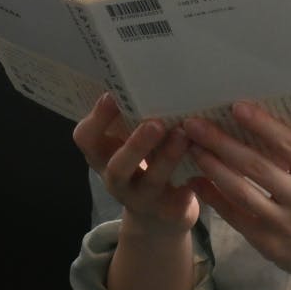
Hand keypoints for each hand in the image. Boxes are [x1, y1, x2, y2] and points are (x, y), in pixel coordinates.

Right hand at [73, 93, 198, 235]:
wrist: (159, 217)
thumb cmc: (144, 164)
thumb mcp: (130, 144)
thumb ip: (133, 119)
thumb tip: (150, 72)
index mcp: (103, 156)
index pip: (86, 138)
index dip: (97, 118)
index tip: (112, 95)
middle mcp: (117, 180)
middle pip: (118, 167)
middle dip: (136, 145)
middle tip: (154, 123)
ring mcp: (143, 199)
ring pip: (152, 181)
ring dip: (167, 158)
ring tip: (183, 135)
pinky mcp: (169, 212)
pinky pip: (179, 197)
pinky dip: (193, 178)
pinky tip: (205, 158)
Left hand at [182, 101, 290, 289]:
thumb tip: (259, 123)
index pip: (289, 145)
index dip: (261, 124)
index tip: (236, 107)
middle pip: (256, 166)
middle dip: (221, 143)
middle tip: (195, 125)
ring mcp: (285, 225)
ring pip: (240, 191)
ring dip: (212, 167)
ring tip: (194, 149)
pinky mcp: (268, 244)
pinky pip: (234, 215)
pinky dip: (213, 196)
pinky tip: (198, 181)